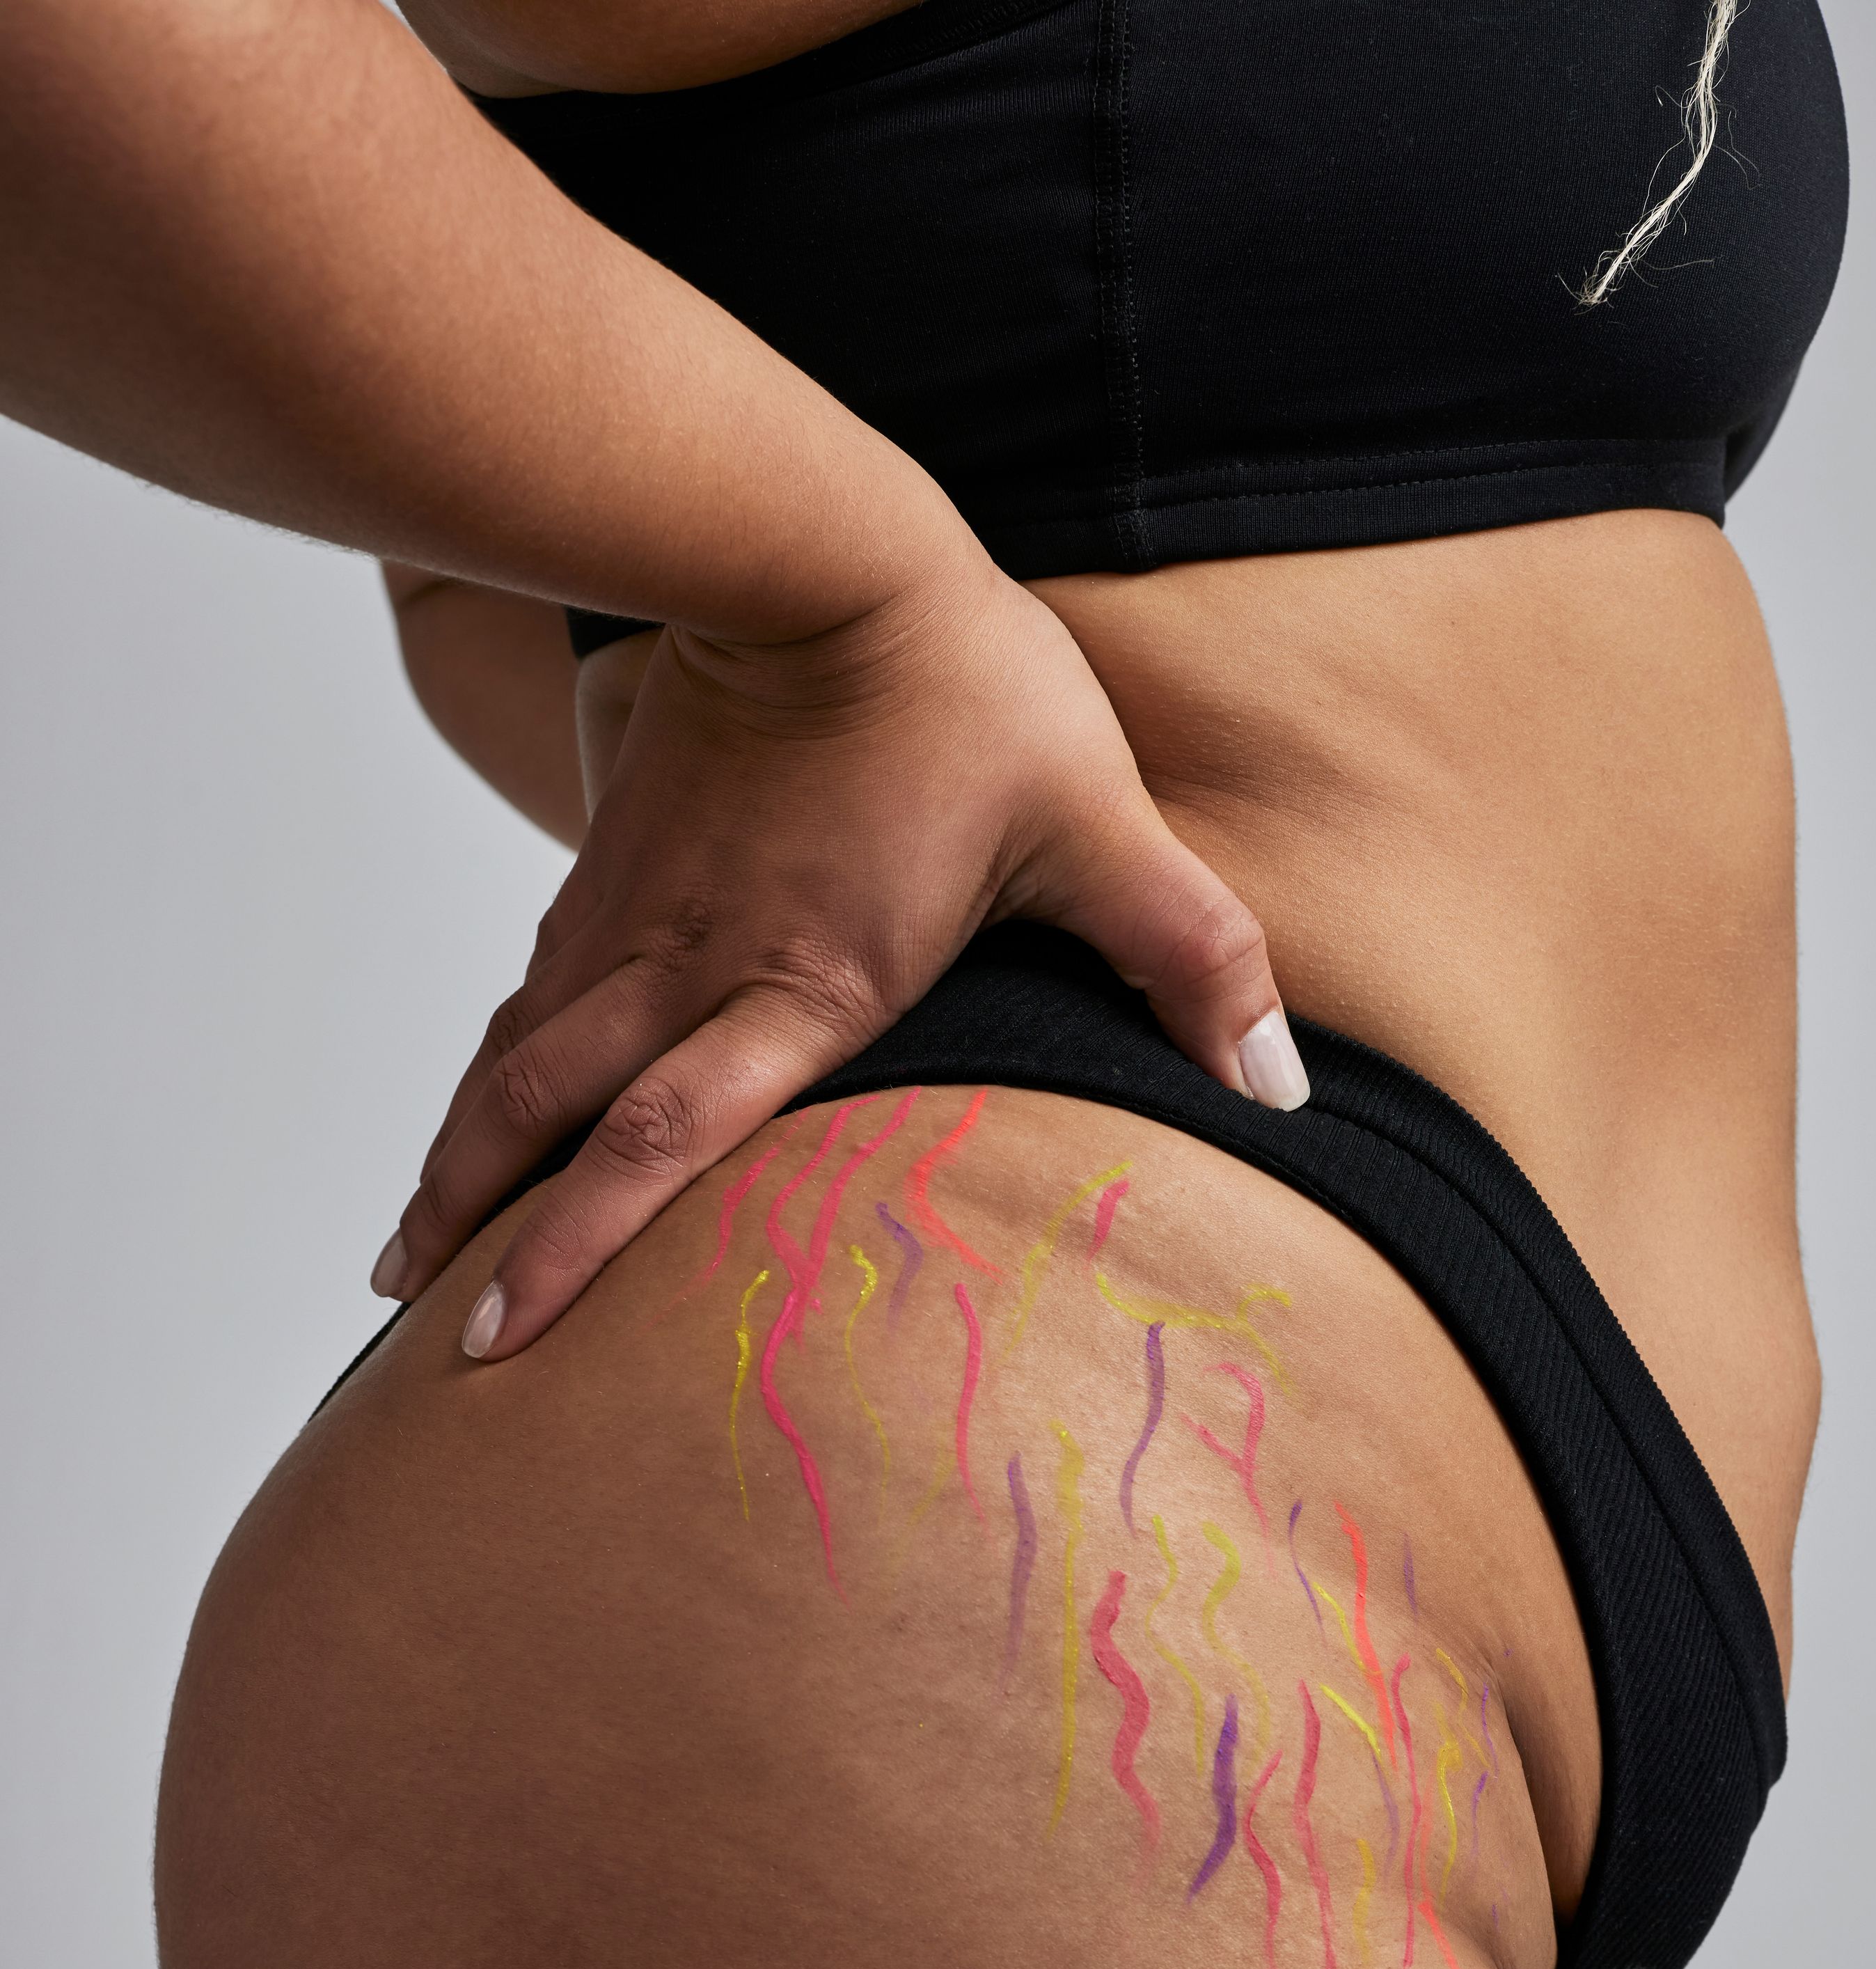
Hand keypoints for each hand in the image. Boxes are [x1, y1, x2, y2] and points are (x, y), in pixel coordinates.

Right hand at [375, 535, 1304, 1360]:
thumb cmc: (964, 689)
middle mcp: (692, 962)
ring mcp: (635, 913)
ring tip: (406, 1249)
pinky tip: (481, 1110)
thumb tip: (1286, 1083)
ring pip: (518, 1057)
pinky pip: (535, 989)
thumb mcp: (1100, 824)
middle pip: (545, 1115)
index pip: (661, 1140)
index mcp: (801, 982)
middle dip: (474, 1224)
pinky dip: (497, 1068)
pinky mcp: (612, 864)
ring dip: (459, 1157)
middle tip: (414, 1322)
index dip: (577, 1246)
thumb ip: (1191, 958)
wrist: (818, 545)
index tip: (506, 1332)